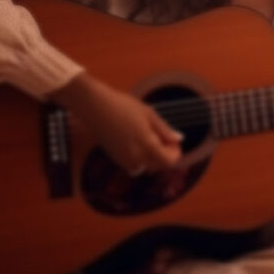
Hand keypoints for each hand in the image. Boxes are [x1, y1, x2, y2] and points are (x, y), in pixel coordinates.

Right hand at [48, 73, 182, 175]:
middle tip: (161, 136)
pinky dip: (138, 157)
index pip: (169, 162)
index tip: (172, 141)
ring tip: (147, 137)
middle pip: (158, 166)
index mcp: (147, 145)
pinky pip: (132, 164)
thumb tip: (179, 139)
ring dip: (150, 157)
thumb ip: (165, 130)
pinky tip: (134, 139)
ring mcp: (123, 159)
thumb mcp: (149, 114)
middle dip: (163, 155)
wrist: (94, 106)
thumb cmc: (122, 105)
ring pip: (145, 167)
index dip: (174, 153)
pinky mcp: (114, 158)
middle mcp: (135, 157)